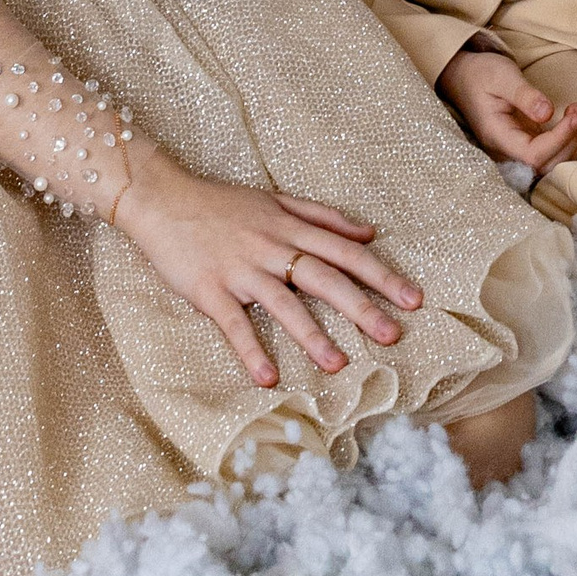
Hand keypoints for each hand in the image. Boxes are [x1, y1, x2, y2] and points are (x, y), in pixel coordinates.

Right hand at [110, 145, 422, 388]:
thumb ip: (323, 216)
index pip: (345, 252)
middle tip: (394, 334)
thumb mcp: (276, 200)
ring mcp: (240, 269)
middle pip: (324, 277)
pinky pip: (233, 323)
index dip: (380, 274)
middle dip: (360, 306)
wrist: (162, 198)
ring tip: (339, 366)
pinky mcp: (209, 289)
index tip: (413, 298)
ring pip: (283, 303)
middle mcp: (271, 247)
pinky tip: (267, 377)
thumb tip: (369, 232)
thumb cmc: (221, 202)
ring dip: (312, 335)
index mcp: (290, 226)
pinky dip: (250, 350)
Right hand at [442, 48, 576, 172]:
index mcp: (496, 136)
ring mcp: (513, 151)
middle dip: (568, 142)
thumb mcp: (503, 76)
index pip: (532, 156)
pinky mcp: (521, 146)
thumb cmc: (482, 74)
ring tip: (576, 113)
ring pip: (548, 166)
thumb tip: (547, 113)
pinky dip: (566, 144)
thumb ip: (525, 95)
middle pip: (543, 167)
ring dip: (570, 144)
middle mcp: (504, 151)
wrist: (464, 77)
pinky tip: (571, 123)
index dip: (558, 140)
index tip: (573, 116)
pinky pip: (547, 157)